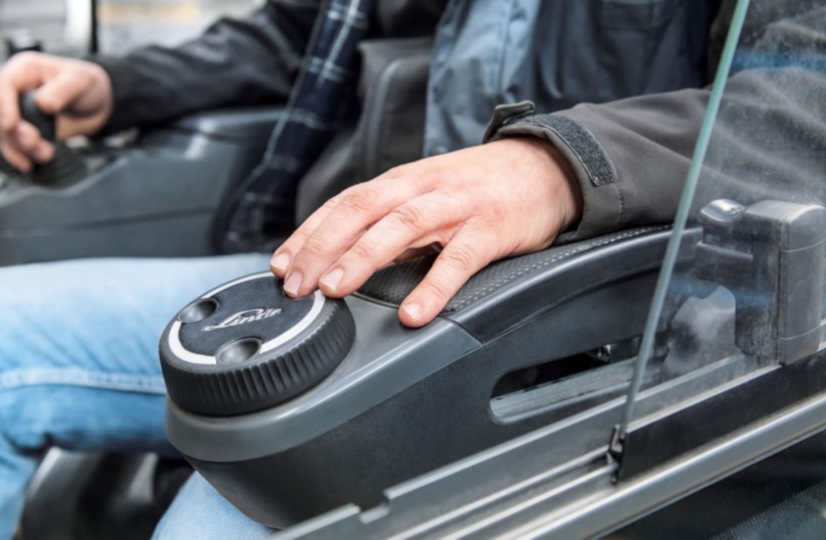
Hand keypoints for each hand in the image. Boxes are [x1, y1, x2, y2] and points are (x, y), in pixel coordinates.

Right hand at [0, 52, 112, 171]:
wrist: (97, 104)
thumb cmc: (87, 84)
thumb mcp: (79, 81)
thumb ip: (62, 90)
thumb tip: (43, 104)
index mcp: (25, 70)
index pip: (4, 85)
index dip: (4, 106)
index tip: (11, 125)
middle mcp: (16, 90)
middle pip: (0, 113)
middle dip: (15, 133)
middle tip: (34, 143)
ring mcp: (18, 112)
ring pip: (5, 133)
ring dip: (21, 148)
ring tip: (45, 154)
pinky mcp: (25, 131)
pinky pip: (13, 146)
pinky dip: (19, 156)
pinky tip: (29, 164)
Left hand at [269, 138, 581, 326]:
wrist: (545, 167)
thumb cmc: (478, 187)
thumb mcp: (425, 194)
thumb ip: (388, 220)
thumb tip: (342, 254)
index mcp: (400, 183)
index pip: (342, 204)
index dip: (308, 233)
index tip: (280, 265)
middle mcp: (420, 188)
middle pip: (359, 211)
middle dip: (320, 247)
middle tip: (295, 284)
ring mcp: (455, 206)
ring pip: (399, 228)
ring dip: (361, 259)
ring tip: (334, 290)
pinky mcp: (490, 228)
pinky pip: (458, 260)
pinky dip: (434, 286)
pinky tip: (414, 313)